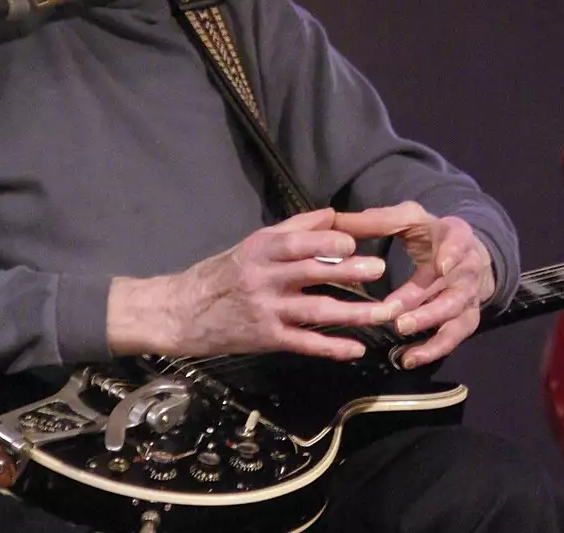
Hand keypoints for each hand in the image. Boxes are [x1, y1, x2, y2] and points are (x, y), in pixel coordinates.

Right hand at [106, 208, 400, 360]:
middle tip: (379, 269)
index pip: (297, 243)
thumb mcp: (253, 243)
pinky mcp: (267, 339)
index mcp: (262, 250)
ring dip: (351, 313)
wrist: (181, 313)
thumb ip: (294, 228)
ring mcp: (267, 311)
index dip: (325, 241)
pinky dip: (332, 347)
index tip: (353, 242)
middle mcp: (265, 279)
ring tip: (382, 313)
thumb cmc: (223, 273)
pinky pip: (305, 343)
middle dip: (347, 271)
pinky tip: (357, 348)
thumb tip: (332, 214)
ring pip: (315, 311)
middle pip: (310, 273)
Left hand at [332, 202, 496, 369]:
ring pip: (452, 314)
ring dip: (427, 325)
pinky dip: (431, 350)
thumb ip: (379, 220)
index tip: (440, 266)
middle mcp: (467, 269)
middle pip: (448, 286)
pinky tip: (406, 358)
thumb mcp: (409, 219)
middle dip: (420, 301)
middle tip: (393, 313)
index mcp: (456, 236)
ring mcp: (469, 296)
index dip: (452, 254)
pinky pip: (452, 338)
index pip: (458, 242)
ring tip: (400, 332)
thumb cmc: (431, 236)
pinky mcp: (467, 320)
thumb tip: (337, 220)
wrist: (467, 257)